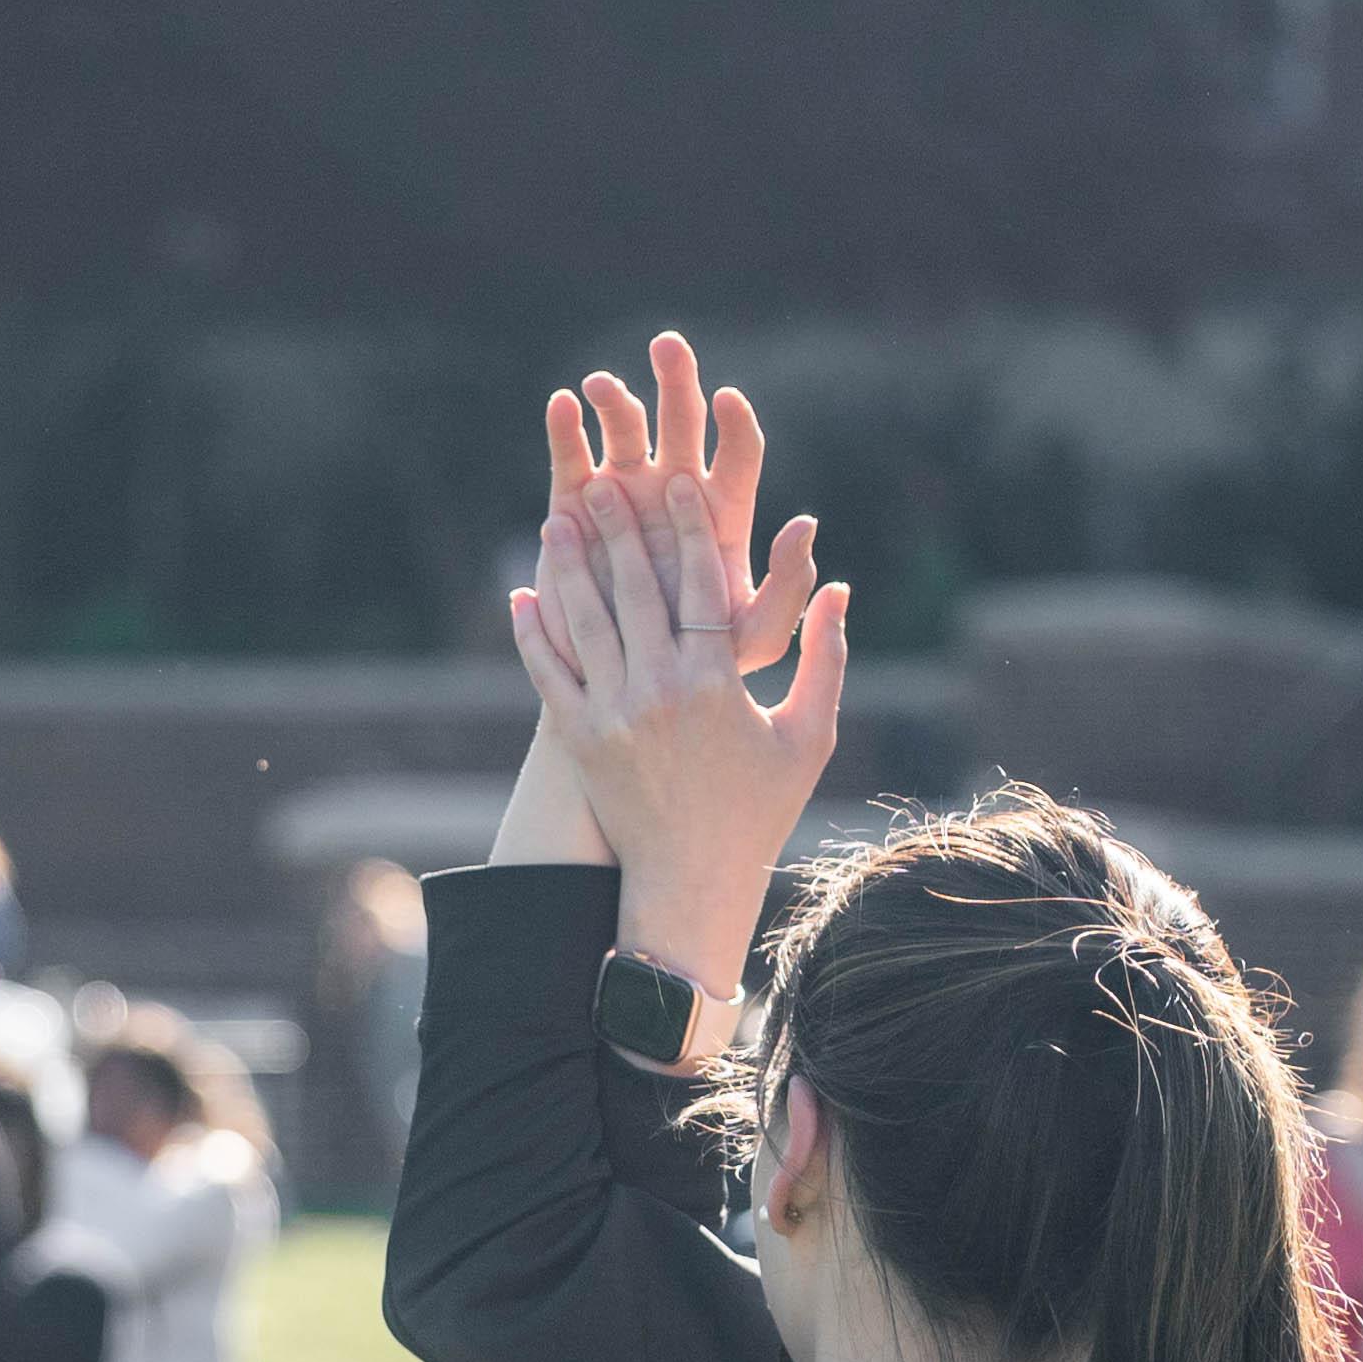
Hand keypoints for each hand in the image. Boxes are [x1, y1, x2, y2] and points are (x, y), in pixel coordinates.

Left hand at [508, 447, 845, 930]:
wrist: (691, 881)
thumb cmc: (759, 809)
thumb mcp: (809, 736)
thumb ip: (826, 658)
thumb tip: (838, 587)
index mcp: (717, 686)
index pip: (702, 588)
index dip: (689, 530)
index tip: (678, 483)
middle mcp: (659, 694)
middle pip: (636, 591)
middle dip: (619, 529)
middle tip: (604, 480)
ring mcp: (612, 716)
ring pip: (586, 623)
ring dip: (571, 567)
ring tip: (559, 519)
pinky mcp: (579, 740)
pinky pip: (549, 674)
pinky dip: (533, 634)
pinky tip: (523, 596)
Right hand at [545, 334, 819, 685]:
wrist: (627, 691)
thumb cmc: (701, 669)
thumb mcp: (752, 638)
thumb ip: (785, 590)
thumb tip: (807, 525)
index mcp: (721, 514)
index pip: (736, 453)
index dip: (734, 424)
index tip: (727, 400)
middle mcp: (675, 491)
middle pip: (681, 422)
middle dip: (676, 381)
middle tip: (668, 347)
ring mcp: (624, 493)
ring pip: (624, 431)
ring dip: (616, 402)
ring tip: (603, 387)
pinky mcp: (576, 506)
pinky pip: (572, 457)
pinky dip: (567, 428)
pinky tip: (562, 404)